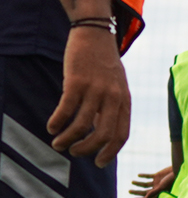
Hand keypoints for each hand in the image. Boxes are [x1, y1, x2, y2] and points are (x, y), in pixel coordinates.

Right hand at [49, 27, 128, 166]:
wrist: (95, 34)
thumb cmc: (104, 64)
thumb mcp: (117, 87)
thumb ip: (112, 108)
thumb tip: (101, 132)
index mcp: (125, 101)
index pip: (122, 134)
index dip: (110, 152)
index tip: (99, 163)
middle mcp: (113, 98)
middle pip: (103, 134)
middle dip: (88, 149)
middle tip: (75, 154)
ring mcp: (95, 89)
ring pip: (82, 125)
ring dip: (68, 139)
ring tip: (58, 144)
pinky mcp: (77, 81)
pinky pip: (66, 109)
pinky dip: (58, 122)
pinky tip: (52, 127)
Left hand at [129, 165, 174, 197]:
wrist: (177, 171)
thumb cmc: (171, 180)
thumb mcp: (162, 187)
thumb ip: (154, 192)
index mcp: (158, 193)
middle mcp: (156, 188)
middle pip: (144, 192)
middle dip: (137, 192)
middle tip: (129, 191)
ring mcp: (156, 182)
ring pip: (145, 184)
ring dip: (138, 183)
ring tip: (132, 182)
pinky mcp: (157, 176)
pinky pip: (148, 176)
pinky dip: (143, 176)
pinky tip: (139, 175)